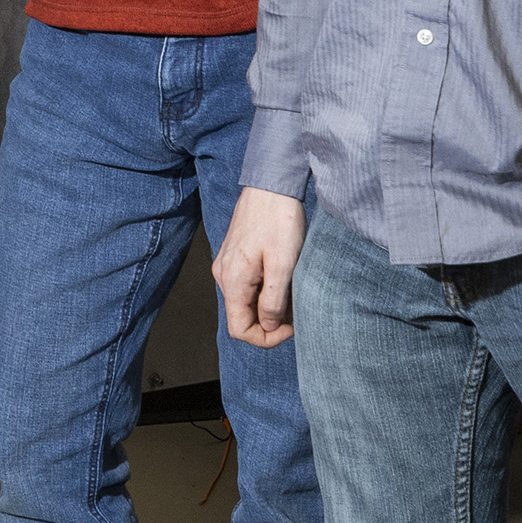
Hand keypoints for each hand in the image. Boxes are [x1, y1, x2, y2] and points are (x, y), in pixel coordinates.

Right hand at [212, 187, 306, 347]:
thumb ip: (273, 300)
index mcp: (233, 281)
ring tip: (293, 288)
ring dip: (269, 304)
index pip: (239, 330)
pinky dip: (265, 289)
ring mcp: (227, 265)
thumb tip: (268, 326)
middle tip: (297, 307)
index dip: (266, 338)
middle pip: (242, 317)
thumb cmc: (279, 220)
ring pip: (246, 301)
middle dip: (270, 320)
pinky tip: (284, 275)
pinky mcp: (235, 256)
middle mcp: (224, 276)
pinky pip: (247, 285)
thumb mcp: (283, 264)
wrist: (270, 184)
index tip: (291, 327)